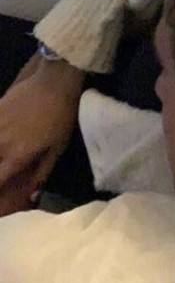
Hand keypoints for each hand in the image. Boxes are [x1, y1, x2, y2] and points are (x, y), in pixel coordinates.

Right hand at [0, 57, 84, 215]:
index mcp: (17, 156)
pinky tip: (1, 133)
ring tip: (2, 156)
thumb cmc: (60, 117)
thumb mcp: (57, 148)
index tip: (0, 200)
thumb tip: (32, 195)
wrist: (54, 83)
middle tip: (3, 168)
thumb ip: (43, 172)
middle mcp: (0, 143)